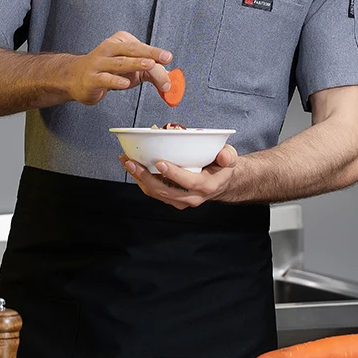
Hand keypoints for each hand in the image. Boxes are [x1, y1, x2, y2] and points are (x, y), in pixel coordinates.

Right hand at [65, 31, 172, 105]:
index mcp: (119, 41)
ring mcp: (98, 63)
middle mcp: (108, 48)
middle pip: (131, 49)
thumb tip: (169, 79)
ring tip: (150, 65)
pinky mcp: (91, 78)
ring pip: (119, 63)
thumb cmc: (106, 71)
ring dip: (136, 64)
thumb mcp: (130, 69)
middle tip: (165, 57)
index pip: (140, 47)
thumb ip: (150, 72)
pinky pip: (104, 78)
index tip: (168, 59)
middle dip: (150, 52)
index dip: (155, 53)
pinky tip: (125, 83)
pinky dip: (115, 80)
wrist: (75, 78)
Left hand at [118, 145, 238, 209]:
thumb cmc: (222, 167)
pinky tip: (132, 166)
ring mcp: (180, 200)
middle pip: (166, 190)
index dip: (174, 174)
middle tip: (132, 162)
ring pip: (156, 192)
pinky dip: (141, 180)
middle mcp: (192, 197)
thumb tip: (224, 157)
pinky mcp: (171, 198)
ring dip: (139, 178)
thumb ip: (228, 156)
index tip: (160, 162)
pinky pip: (154, 192)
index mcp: (207, 186)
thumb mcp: (230, 158)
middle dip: (146, 177)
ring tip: (127, 161)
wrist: (220, 182)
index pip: (189, 182)